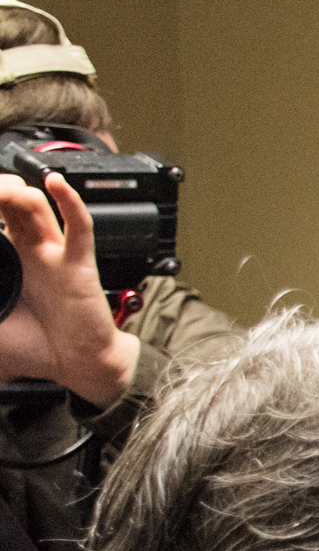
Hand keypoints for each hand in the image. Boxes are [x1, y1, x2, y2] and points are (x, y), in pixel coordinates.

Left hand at [0, 172, 137, 406]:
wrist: (76, 365)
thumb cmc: (36, 347)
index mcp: (6, 260)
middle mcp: (28, 250)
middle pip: (9, 202)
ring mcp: (54, 253)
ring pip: (35, 206)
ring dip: (16, 191)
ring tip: (3, 190)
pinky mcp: (79, 262)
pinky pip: (79, 227)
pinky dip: (70, 202)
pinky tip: (56, 184)